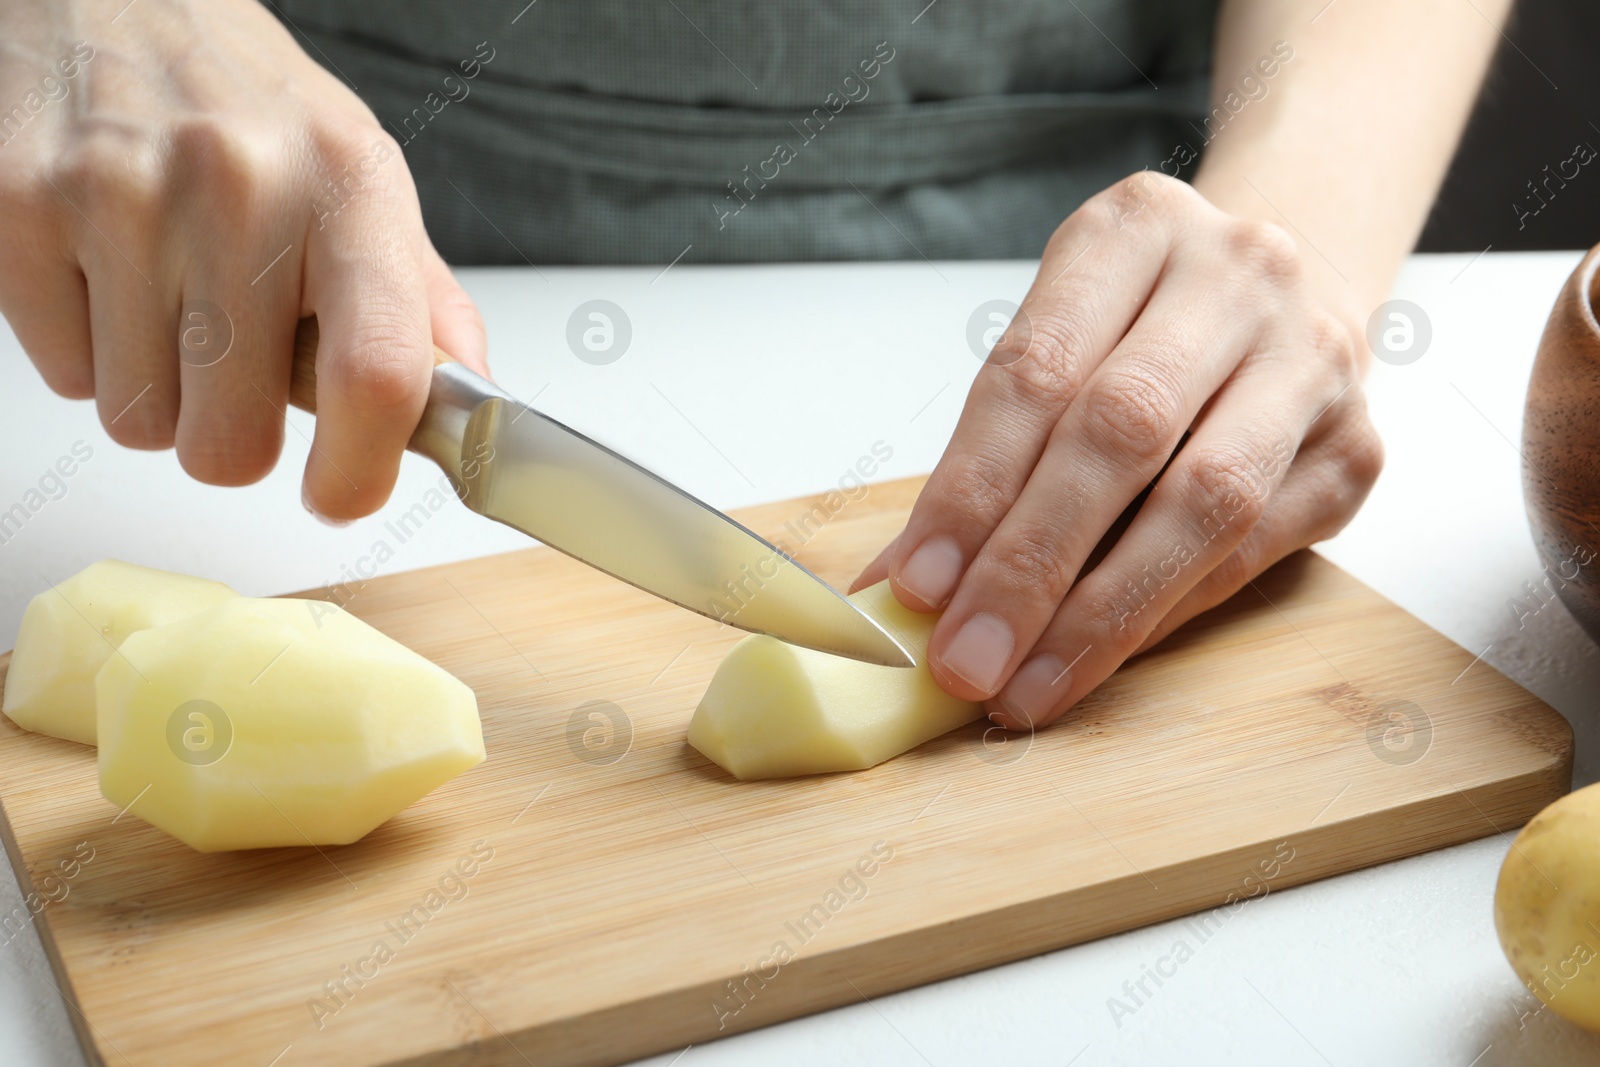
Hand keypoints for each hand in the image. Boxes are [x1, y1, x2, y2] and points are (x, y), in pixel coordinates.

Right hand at [0, 0, 487, 520]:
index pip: (377, 373)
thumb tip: (473, 393)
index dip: (360, 472)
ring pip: (140, 423)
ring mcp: (117, 196)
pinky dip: (89, 349)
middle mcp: (238, 186)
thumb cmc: (245, 100)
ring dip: (158, 393)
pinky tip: (110, 271)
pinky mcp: (14, 209)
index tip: (341, 495)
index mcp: (347, 185)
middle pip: (231, 442)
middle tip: (232, 365)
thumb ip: (419, 299)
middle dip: (232, 432)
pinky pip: (65, 377)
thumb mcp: (359, 176)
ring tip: (170, 298)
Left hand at [852, 172, 1382, 730]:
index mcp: (1135, 229)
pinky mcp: (1356, 448)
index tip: (915, 586)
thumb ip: (987, 451)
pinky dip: (1164, 613)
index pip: (1036, 371)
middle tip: (964, 658)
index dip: (970, 489)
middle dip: (1030, 564)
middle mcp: (1238, 278)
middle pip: (1122, 433)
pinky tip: (1097, 657)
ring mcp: (1314, 361)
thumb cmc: (1143, 323)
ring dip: (1103, 612)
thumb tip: (904, 586)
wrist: (1291, 292)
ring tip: (1024, 684)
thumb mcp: (1060, 336)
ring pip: (1207, 501)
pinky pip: (1253, 551)